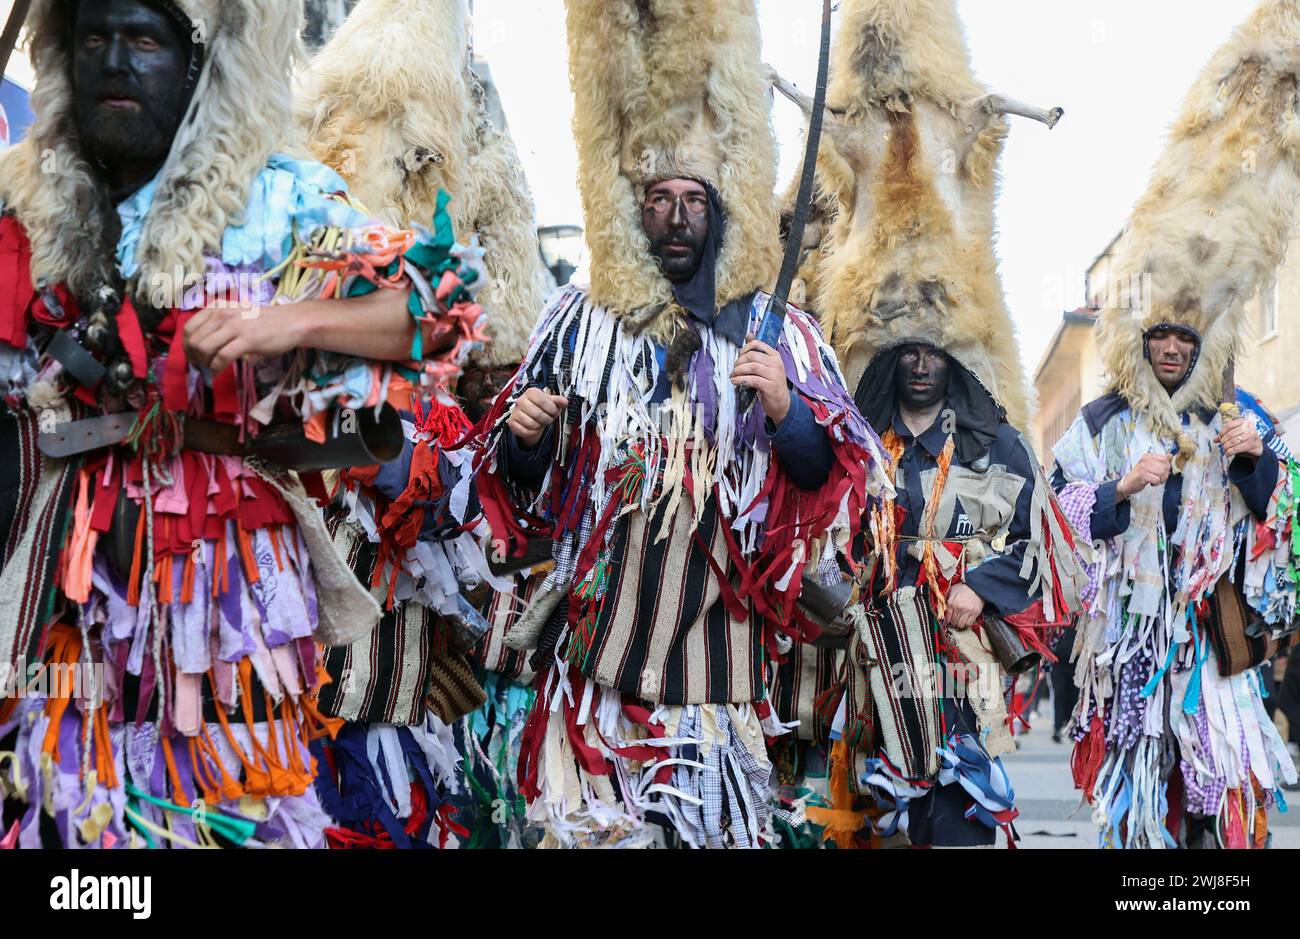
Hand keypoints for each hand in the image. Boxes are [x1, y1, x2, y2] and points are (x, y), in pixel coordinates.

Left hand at [184, 301, 307, 373]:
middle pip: (194, 340)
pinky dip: (216, 368)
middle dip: (194, 357)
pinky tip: (218, 372)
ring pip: (204, 348)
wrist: (289, 323)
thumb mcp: (234, 315)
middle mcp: (222, 314)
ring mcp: (234, 327)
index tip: (193, 356)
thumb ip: (216, 324)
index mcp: (216, 307)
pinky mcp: (247, 340)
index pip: (188, 328)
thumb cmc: (262, 321)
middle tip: (202, 365)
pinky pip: (222, 357)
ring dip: (204, 363)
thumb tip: (198, 344)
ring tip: (211, 367)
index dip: (186, 346)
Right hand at [507, 387, 568, 447]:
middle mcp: (521, 400)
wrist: (529, 416)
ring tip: (541, 423)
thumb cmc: (541, 408)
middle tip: (549, 419)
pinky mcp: (511, 422)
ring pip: (532, 423)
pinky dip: (533, 432)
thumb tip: (565, 401)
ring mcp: (515, 412)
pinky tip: (534, 428)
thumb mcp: (551, 402)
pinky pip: (525, 431)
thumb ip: (558, 401)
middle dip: (547, 419)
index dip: (551, 409)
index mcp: (531, 392)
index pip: (543, 400)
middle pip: (538, 414)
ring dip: (540, 426)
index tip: (554, 411)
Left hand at [731, 334, 790, 425]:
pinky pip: (752, 380)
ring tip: (733, 375)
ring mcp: (774, 375)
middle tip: (734, 369)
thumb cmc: (771, 382)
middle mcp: (776, 363)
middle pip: (752, 356)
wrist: (781, 403)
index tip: (738, 357)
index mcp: (775, 355)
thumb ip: (757, 351)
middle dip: (739, 362)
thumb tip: (748, 334)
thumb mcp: (766, 366)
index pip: (757, 344)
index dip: (744, 349)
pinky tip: (735, 382)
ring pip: (752, 367)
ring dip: (739, 371)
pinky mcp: (770, 386)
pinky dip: (741, 380)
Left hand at [944, 583, 984, 630]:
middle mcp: (959, 608)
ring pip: (961, 625)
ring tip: (959, 621)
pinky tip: (965, 621)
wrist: (976, 586)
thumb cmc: (963, 588)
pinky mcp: (975, 613)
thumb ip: (945, 598)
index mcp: (952, 602)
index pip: (947, 617)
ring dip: (959, 624)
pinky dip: (966, 624)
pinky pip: (969, 624)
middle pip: (953, 622)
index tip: (948, 620)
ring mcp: (967, 611)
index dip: (947, 620)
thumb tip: (941, 606)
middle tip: (954, 620)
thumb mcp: (951, 590)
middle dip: (953, 622)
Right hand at [1116, 452, 1171, 500]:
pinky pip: (1157, 479)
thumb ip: (1160, 461)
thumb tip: (1170, 456)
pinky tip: (1151, 483)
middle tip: (1158, 478)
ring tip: (1154, 481)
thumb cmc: (1140, 475)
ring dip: (1160, 480)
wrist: (1127, 483)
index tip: (1161, 472)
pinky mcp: (1142, 475)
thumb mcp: (1150, 465)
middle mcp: (1145, 459)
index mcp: (1148, 456)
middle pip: (1165, 467)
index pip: (1165, 459)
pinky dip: (1156, 483)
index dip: (1167, 467)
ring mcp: (1143, 467)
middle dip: (1164, 475)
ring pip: (1162, 473)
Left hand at [1216, 417, 1263, 458]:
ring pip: (1232, 442)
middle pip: (1230, 434)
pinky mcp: (1251, 444)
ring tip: (1224, 449)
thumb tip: (1215, 439)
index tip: (1219, 438)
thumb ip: (1226, 435)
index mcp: (1245, 421)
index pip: (1229, 425)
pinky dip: (1230, 452)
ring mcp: (1251, 436)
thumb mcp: (1237, 434)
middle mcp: (1249, 427)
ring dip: (1226, 447)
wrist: (1258, 447)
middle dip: (1223, 441)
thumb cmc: (1245, 439)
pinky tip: (1228, 454)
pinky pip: (1236, 449)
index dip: (1222, 432)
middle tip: (1222, 445)